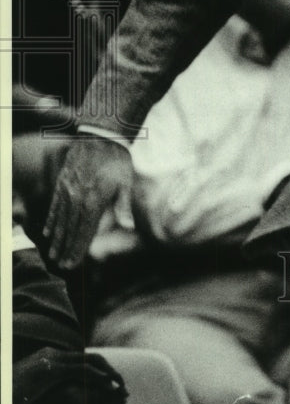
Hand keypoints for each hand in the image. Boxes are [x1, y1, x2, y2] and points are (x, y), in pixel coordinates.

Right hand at [43, 136, 133, 268]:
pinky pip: (53, 206)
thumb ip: (123, 206)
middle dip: (67, 249)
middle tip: (62, 267)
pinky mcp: (62, 183)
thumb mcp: (126, 182)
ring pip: (60, 220)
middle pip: (71, 230)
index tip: (73, 265)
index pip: (84, 232)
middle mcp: (78, 199)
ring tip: (53, 254)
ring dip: (56, 239)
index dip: (78, 249)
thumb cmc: (117, 160)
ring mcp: (67, 191)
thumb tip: (129, 226)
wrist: (101, 136)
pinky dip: (50, 220)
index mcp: (94, 202)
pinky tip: (46, 232)